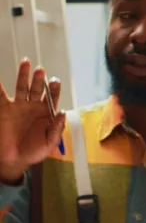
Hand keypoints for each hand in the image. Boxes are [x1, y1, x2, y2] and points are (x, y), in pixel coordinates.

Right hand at [0, 59, 64, 183]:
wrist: (14, 159)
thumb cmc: (33, 152)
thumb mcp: (49, 143)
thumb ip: (57, 129)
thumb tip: (62, 113)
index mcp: (46, 113)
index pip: (52, 97)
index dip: (54, 89)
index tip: (55, 82)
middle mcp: (33, 106)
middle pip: (37, 88)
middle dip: (39, 79)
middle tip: (40, 71)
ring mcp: (19, 106)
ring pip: (22, 87)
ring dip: (24, 75)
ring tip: (26, 63)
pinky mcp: (5, 108)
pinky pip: (1, 94)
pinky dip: (0, 86)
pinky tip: (0, 79)